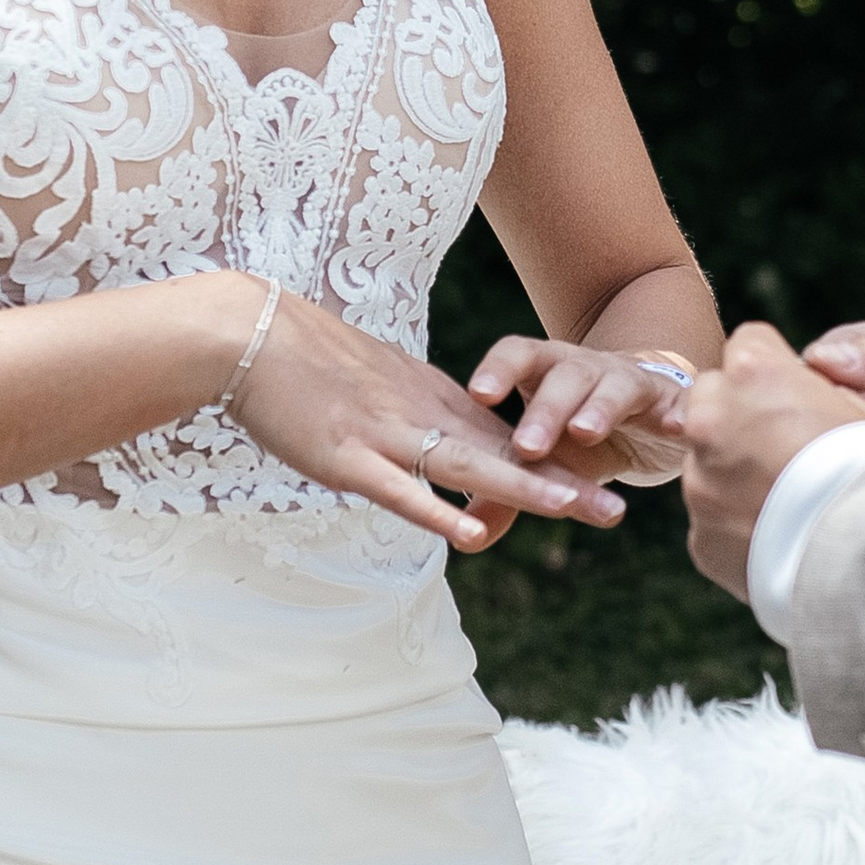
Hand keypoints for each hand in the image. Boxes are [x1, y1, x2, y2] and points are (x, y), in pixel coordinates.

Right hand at [234, 287, 627, 554]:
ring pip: (467, 467)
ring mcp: (384, 436)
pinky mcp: (345, 456)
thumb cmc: (300, 357)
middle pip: (502, 454)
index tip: (599, 486)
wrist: (247, 332)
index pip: (501, 437)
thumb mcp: (372, 380)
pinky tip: (470, 533)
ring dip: (525, 490)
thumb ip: (408, 410)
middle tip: (616, 510)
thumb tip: (432, 440)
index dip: (551, 465)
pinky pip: (399, 489)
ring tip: (577, 509)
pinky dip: (436, 510)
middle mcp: (418, 415)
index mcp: (426, 397)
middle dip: (562, 483)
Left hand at [466, 336, 693, 488]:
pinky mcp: (675, 403)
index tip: (478, 394)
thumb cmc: (580, 432)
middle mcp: (589, 368)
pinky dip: (680, 413)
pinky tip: (679, 428)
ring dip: (600, 408)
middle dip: (546, 410)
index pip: (519, 353)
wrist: (649, 412)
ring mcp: (634, 382)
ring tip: (585, 432)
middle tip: (528, 447)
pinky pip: (680, 404)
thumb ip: (507, 488)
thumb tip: (467, 536)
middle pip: (566, 376)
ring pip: (617, 386)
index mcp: (548, 371)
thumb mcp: (546, 457)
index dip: (499, 369)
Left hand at [681, 321, 864, 605]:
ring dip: (737, 476)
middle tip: (786, 449)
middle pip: (711, 399)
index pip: (748, 344)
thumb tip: (800, 393)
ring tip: (791, 504)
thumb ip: (813, 390)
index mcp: (753, 372)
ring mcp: (701, 482)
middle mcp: (711, 420)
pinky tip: (783, 539)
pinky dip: (739, 528)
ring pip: (708, 466)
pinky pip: (714, 522)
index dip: (775, 370)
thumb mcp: (860, 407)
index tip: (795, 396)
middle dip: (740, 417)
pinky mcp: (702, 538)